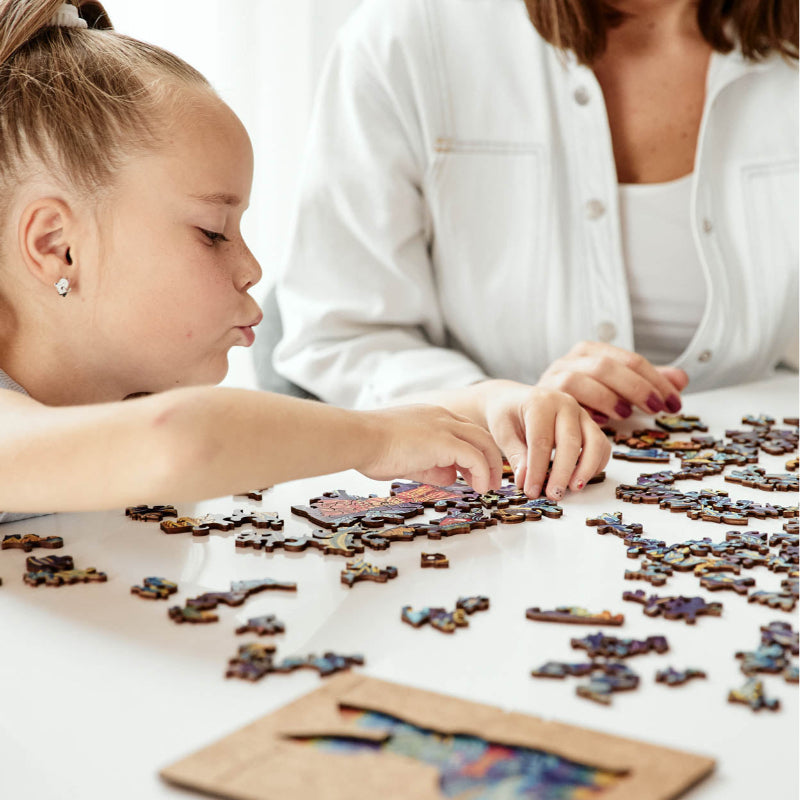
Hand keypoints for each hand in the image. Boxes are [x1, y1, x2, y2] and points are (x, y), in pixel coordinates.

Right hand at [357, 405, 503, 492]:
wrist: (359, 438)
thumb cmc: (372, 447)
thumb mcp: (407, 458)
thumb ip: (430, 466)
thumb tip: (449, 476)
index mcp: (431, 416)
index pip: (463, 429)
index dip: (473, 451)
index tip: (475, 471)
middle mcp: (442, 416)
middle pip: (479, 434)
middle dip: (490, 458)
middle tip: (491, 481)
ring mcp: (444, 427)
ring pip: (483, 443)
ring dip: (491, 467)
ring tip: (489, 487)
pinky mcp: (445, 441)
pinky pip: (474, 458)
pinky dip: (482, 473)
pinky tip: (478, 489)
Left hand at [481, 381, 610, 500]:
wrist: (514, 400)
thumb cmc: (507, 415)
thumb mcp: (504, 433)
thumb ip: (516, 456)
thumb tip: (525, 481)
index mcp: (540, 403)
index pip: (541, 440)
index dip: (538, 469)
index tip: (531, 491)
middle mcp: (565, 404)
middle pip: (571, 441)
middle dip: (563, 472)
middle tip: (554, 495)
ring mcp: (581, 414)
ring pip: (594, 442)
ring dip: (586, 469)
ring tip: (572, 489)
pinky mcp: (589, 425)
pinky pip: (601, 446)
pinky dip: (596, 465)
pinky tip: (580, 479)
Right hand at [537, 341, 689, 422]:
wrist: (537, 406)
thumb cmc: (583, 396)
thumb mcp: (620, 387)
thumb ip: (648, 382)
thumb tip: (681, 379)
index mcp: (592, 352)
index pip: (629, 359)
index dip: (655, 381)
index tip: (673, 402)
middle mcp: (572, 360)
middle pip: (605, 367)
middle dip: (635, 388)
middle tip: (656, 408)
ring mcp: (554, 377)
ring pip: (578, 380)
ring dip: (605, 397)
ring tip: (625, 414)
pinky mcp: (543, 397)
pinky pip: (561, 401)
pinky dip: (583, 409)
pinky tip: (601, 421)